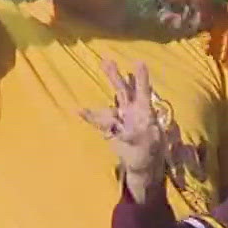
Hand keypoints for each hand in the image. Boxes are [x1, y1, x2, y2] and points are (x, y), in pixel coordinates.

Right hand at [81, 59, 169, 192]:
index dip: (141, 77)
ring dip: (102, 98)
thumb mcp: (143, 142)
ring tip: (90, 95)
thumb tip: (115, 123)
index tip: (139, 62)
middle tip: (106, 60)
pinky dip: (89, 116)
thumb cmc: (148, 152)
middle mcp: (132, 113)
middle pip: (122, 91)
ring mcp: (122, 121)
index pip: (143, 92)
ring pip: (110, 105)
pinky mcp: (113, 131)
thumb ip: (129, 131)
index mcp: (144, 113)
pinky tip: (78, 110)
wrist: (143, 167)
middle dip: (114, 76)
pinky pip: (99, 122)